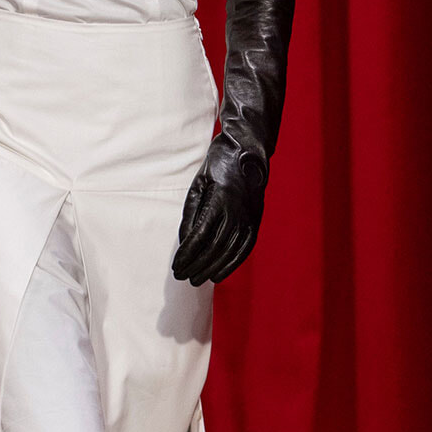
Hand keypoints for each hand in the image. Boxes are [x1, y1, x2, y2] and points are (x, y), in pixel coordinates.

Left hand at [171, 143, 264, 286]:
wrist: (248, 152)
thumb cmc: (217, 167)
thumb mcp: (197, 186)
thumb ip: (190, 216)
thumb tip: (185, 243)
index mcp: (219, 201)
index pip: (199, 237)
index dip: (187, 256)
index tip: (176, 267)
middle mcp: (236, 212)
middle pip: (213, 249)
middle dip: (196, 266)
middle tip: (182, 277)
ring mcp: (249, 218)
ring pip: (229, 252)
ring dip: (211, 269)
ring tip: (197, 279)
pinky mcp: (256, 221)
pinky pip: (244, 249)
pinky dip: (231, 264)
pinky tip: (219, 274)